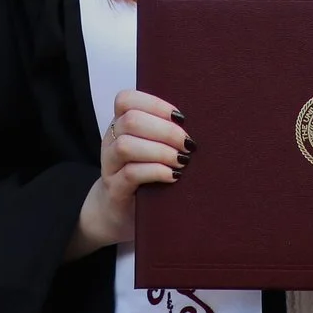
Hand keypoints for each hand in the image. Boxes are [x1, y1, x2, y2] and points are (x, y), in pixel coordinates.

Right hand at [66, 90, 191, 259]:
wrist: (118, 212)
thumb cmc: (144, 174)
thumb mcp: (149, 147)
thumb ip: (164, 132)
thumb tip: (203, 120)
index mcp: (120, 124)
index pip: (126, 100)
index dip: (155, 104)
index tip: (181, 118)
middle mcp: (110, 141)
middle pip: (130, 121)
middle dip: (165, 130)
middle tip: (188, 144)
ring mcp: (110, 166)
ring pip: (126, 146)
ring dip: (160, 151)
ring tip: (182, 161)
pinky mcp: (115, 190)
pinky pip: (130, 174)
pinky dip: (155, 171)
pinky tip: (173, 175)